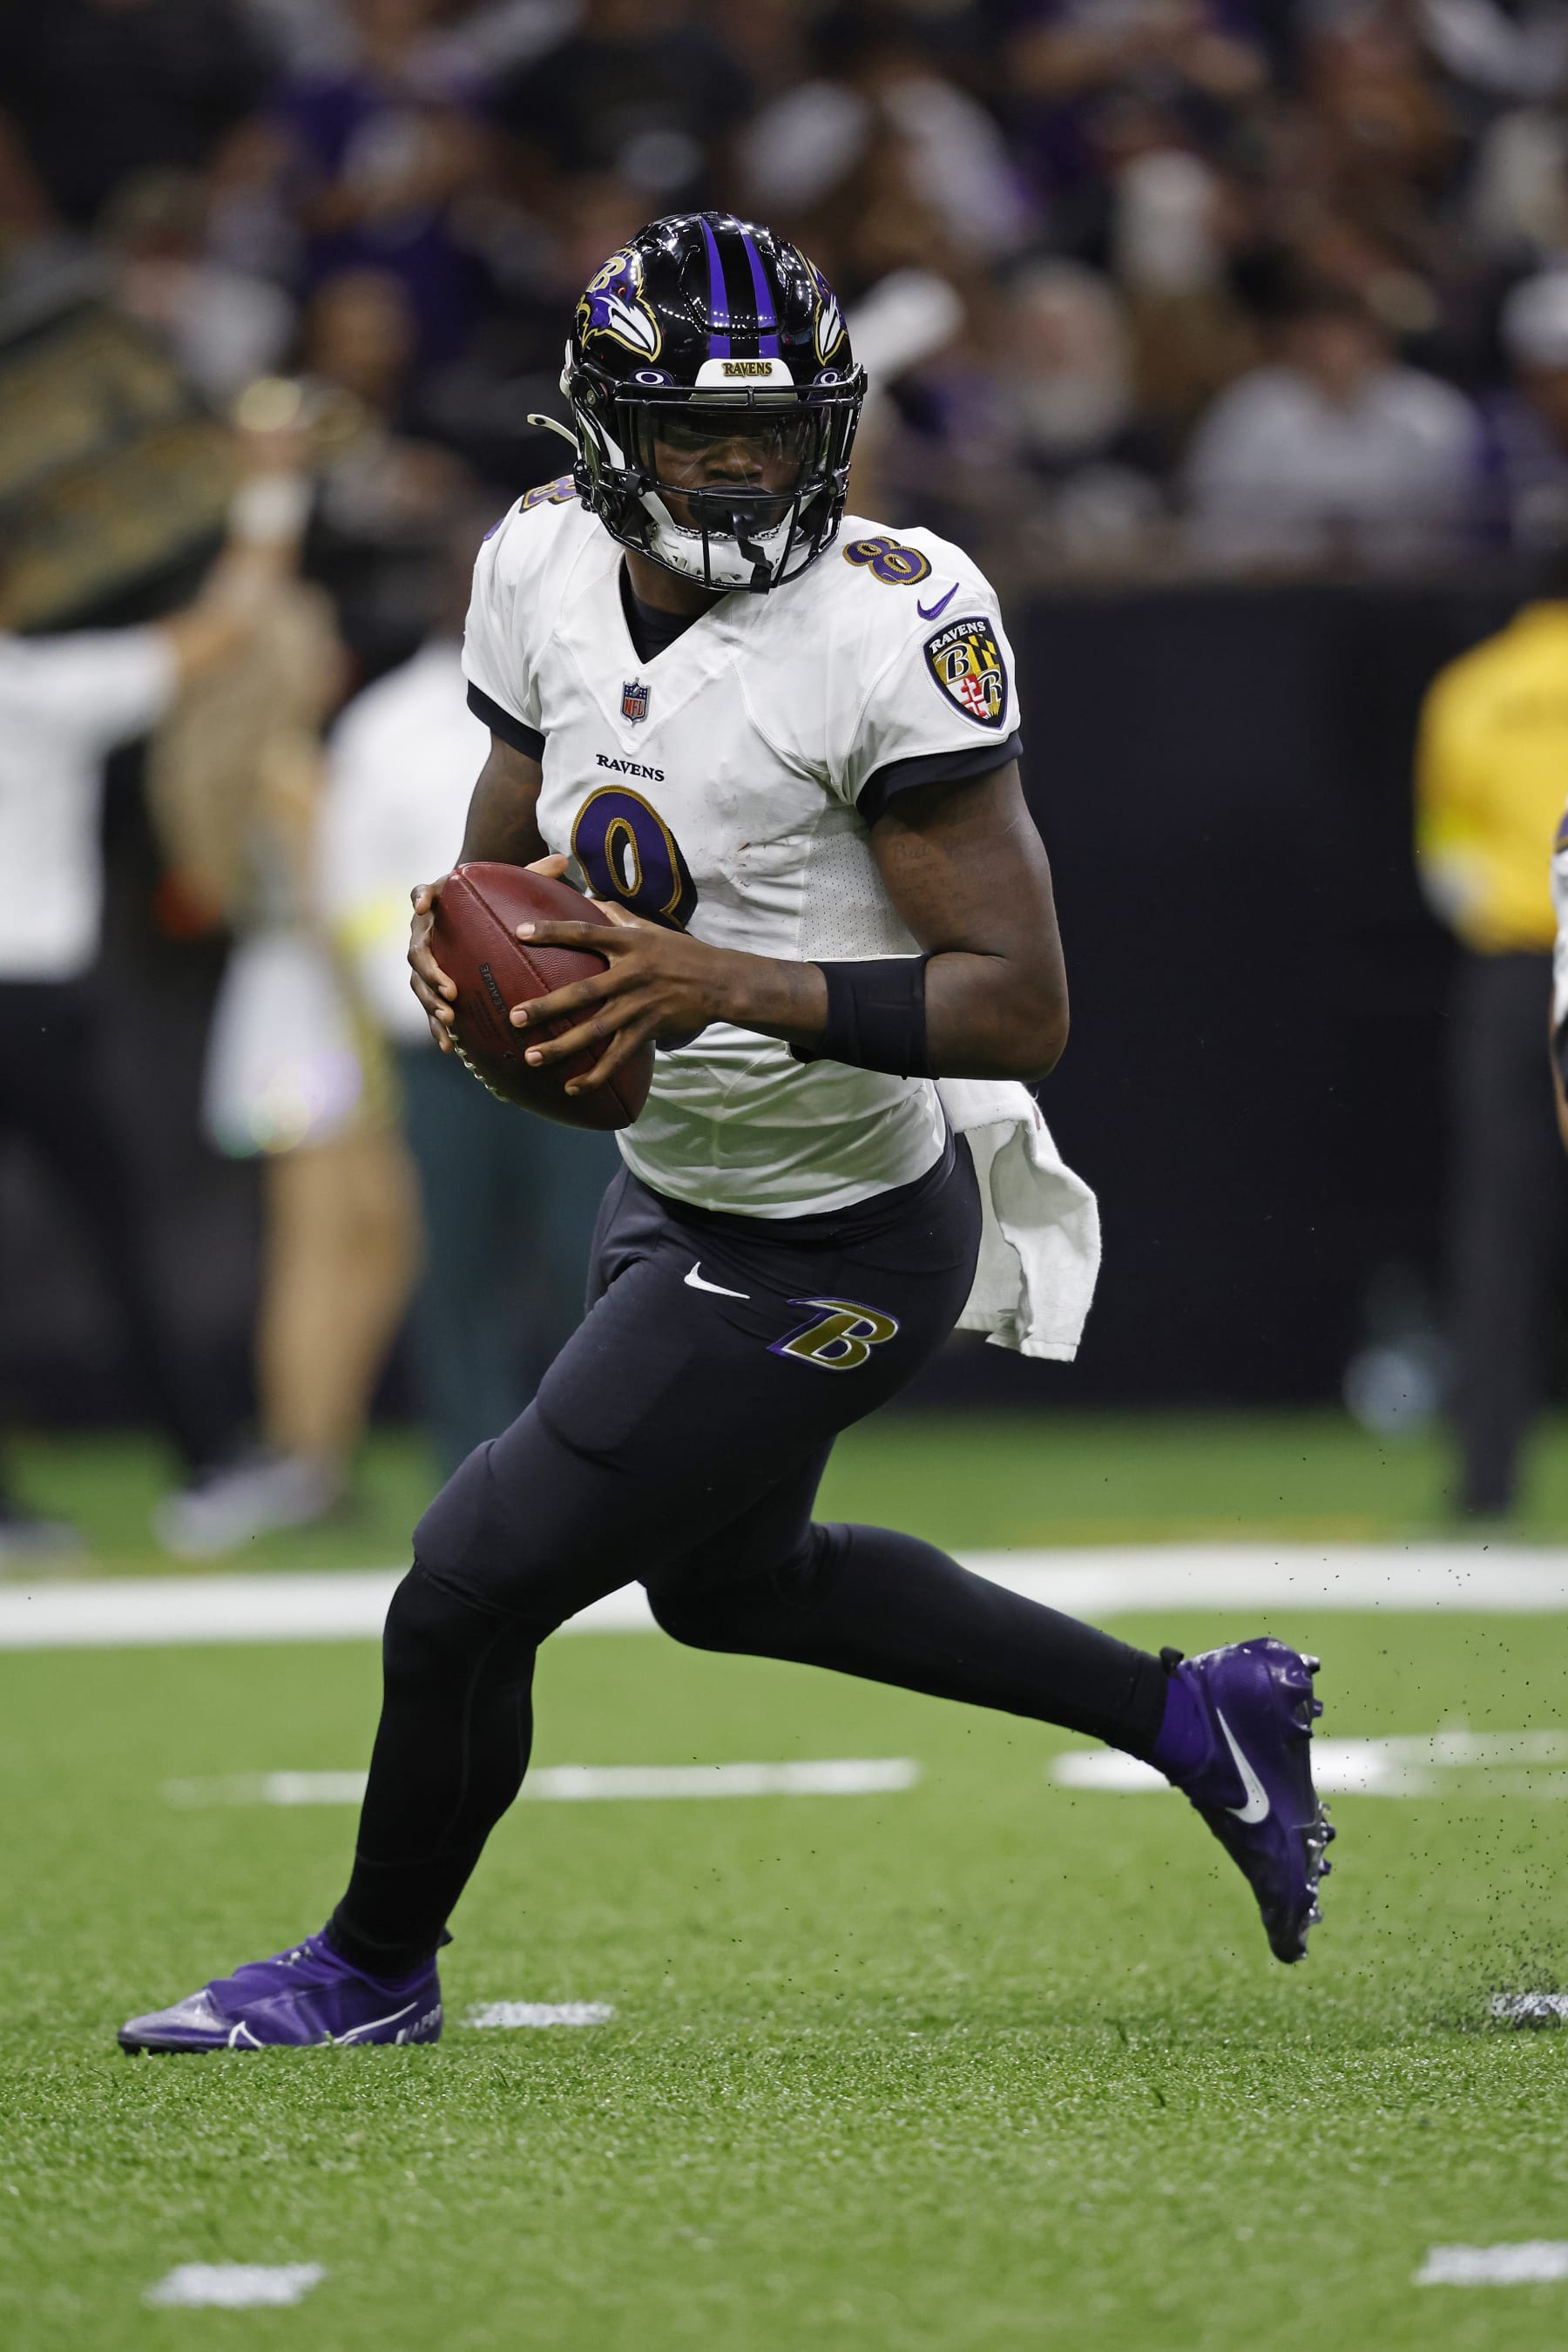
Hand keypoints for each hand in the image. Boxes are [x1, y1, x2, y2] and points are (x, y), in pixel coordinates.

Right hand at [408, 854, 571, 1049]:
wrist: (472, 916)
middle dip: (431, 971)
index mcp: (438, 901)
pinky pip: (428, 1008)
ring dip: (431, 1001)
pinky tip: (451, 1046)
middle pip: (416, 950)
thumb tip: (561, 859)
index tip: (424, 904)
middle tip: (451, 990)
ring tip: (450, 1017)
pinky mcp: (430, 985)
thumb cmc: (494, 898)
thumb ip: (531, 873)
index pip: (419, 893)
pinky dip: (437, 1027)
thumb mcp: (510, 884)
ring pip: (417, 982)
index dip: (419, 897)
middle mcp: (423, 930)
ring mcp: (424, 960)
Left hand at [510, 902, 735, 1094]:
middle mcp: (631, 975)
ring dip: (563, 1046)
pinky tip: (572, 1086)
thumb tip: (590, 899)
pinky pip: (618, 1057)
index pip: (585, 933)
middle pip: (582, 992)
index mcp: (628, 944)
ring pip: (596, 1031)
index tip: (520, 932)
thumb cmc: (682, 953)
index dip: (553, 931)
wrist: (721, 982)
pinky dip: (596, 1075)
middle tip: (515, 1016)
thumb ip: (618, 917)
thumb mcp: (651, 929)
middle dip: (547, 1006)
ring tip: (533, 1057)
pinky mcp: (648, 1030)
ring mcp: (639, 1006)